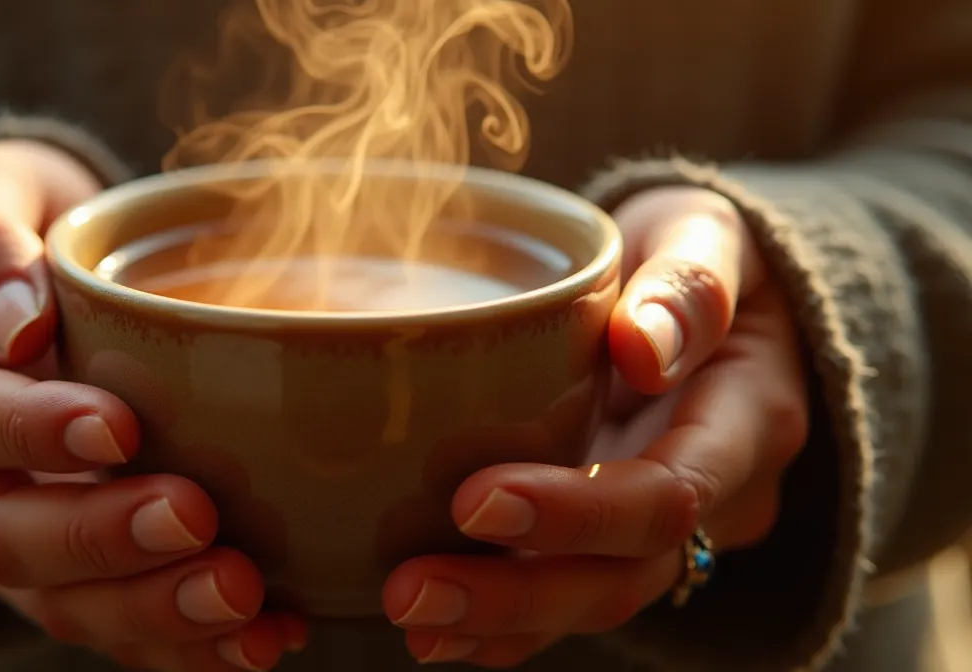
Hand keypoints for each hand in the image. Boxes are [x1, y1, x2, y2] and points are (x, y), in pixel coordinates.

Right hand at [0, 141, 303, 670]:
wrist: (8, 287)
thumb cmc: (17, 225)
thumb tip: (16, 316)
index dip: (33, 432)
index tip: (121, 427)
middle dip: (101, 539)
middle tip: (200, 523)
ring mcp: (1, 523)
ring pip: (53, 598)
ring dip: (150, 611)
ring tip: (246, 602)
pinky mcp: (58, 564)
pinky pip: (105, 623)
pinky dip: (178, 642)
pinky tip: (261, 637)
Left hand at [382, 186, 809, 665]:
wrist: (708, 290)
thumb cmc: (697, 249)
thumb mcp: (706, 235)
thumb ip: (689, 283)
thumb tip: (643, 349)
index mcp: (747, 419)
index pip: (669, 493)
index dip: (576, 512)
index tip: (474, 499)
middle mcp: (718, 493)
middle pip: (626, 573)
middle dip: (518, 594)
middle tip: (411, 590)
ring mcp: (668, 525)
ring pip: (596, 598)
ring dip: (500, 620)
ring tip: (410, 618)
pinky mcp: (618, 533)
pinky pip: (571, 593)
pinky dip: (506, 624)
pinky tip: (435, 633)